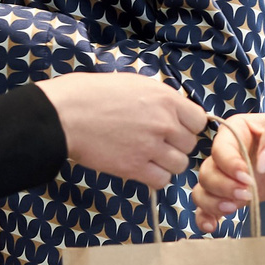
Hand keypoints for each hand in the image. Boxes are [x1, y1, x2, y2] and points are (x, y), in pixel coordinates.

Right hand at [35, 72, 209, 189]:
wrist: (65, 114)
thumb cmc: (91, 94)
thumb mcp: (134, 84)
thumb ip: (159, 99)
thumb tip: (173, 111)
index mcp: (166, 99)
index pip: (199, 121)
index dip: (187, 126)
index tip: (175, 128)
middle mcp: (164, 123)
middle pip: (190, 145)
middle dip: (175, 145)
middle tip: (156, 143)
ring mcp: (150, 147)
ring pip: (179, 165)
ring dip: (166, 163)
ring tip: (147, 156)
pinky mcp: (135, 168)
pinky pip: (161, 180)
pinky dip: (154, 177)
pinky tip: (140, 167)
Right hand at [196, 107, 264, 230]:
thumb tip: (261, 164)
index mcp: (235, 130)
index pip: (220, 149)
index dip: (229, 165)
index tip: (246, 177)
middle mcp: (227, 153)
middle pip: (208, 172)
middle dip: (223, 186)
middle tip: (247, 194)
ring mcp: (228, 176)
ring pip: (204, 190)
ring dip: (214, 202)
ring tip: (234, 208)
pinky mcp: (234, 195)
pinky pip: (210, 206)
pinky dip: (206, 216)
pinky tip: (213, 226)